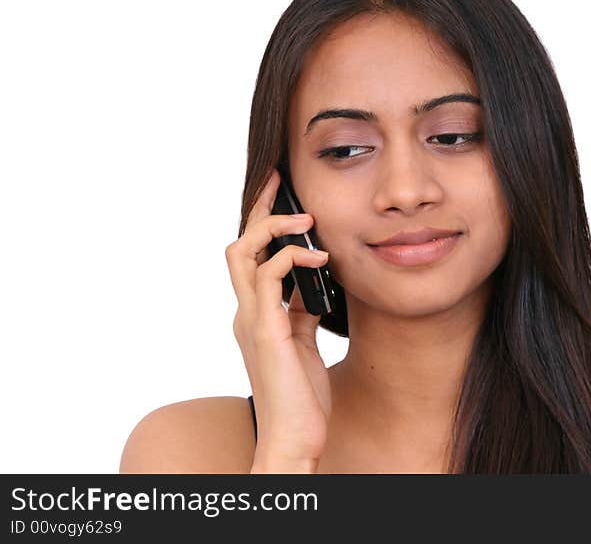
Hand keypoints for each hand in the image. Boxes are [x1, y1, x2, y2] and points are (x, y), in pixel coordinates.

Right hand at [225, 168, 330, 472]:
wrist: (294, 439)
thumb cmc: (300, 397)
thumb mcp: (304, 342)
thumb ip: (302, 310)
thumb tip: (314, 282)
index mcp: (255, 314)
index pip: (251, 256)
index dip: (263, 222)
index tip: (282, 193)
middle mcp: (246, 312)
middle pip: (239, 244)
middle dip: (259, 209)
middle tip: (282, 182)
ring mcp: (251, 320)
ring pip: (243, 252)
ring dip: (274, 227)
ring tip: (307, 220)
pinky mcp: (265, 331)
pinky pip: (270, 277)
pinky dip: (293, 258)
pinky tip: (321, 260)